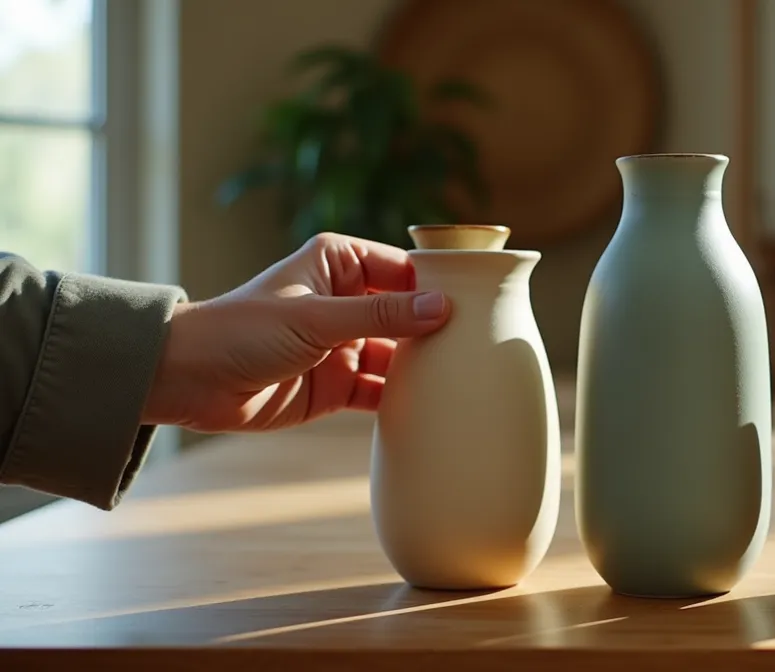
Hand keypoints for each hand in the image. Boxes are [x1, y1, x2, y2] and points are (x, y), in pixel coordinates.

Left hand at [143, 233, 450, 431]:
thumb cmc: (242, 331)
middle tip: (480, 345)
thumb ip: (380, 316)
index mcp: (339, 263)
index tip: (477, 304)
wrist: (188, 381)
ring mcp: (343, 345)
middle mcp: (345, 300)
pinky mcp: (337, 385)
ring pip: (398, 354)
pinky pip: (381, 390)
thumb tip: (441, 307)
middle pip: (407, 314)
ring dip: (422, 368)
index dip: (438, 285)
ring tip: (462, 379)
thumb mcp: (316, 319)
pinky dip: (401, 398)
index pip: (403, 268)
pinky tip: (429, 406)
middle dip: (436, 329)